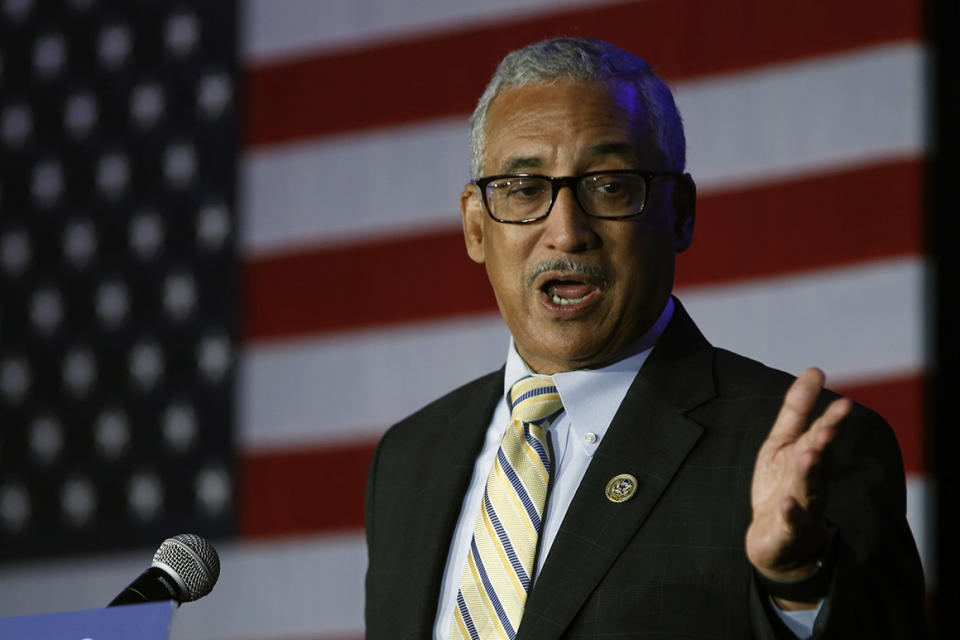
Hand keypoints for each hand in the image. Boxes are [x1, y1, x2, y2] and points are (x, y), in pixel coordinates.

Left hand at [745, 368, 850, 606]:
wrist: (778, 540)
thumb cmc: (783, 484)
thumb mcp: (784, 443)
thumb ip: (797, 409)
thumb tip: (816, 370)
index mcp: (811, 457)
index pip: (821, 436)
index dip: (830, 421)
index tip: (843, 404)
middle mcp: (811, 480)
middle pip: (818, 461)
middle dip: (822, 445)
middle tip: (826, 429)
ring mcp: (802, 506)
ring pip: (808, 488)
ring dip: (808, 473)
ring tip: (808, 456)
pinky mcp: (787, 529)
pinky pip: (791, 523)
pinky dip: (790, 515)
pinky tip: (785, 505)